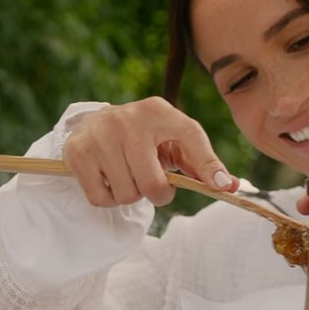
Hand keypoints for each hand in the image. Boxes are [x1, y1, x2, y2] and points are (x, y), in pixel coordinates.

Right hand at [63, 96, 237, 206]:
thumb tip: (231, 187)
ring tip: (129, 175)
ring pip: (126, 195)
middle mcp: (128, 119)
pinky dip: (108, 198)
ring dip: (131, 195)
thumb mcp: (177, 140)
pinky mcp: (77, 152)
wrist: (99, 122)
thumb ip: (204, 163)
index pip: (192, 139)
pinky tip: (110, 179)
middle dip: (157, 194)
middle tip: (153, 183)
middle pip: (152, 185)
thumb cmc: (149, 137)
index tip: (222, 187)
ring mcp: (100, 135)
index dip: (208, 167)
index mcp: (159, 111)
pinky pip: (101, 198)